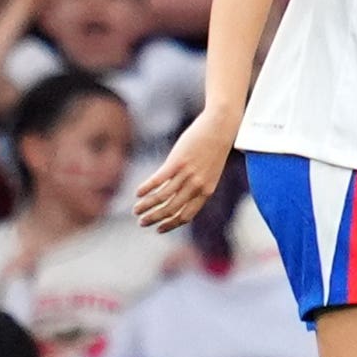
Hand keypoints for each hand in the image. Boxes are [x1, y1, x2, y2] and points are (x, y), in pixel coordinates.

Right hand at [135, 106, 239, 231]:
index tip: (158, 229)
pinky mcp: (177, 162)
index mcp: (206, 191)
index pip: (186, 216)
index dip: (170, 224)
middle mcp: (196, 186)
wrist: (220, 127)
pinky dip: (146, 188)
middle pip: (171, 209)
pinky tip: (138, 193)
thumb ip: (197, 185)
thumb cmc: (214, 149)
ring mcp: (187, 174)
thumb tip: (182, 195)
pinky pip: (158, 180)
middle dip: (154, 218)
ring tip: (136, 210)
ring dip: (147, 206)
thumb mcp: (210, 172)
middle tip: (141, 223)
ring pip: (162, 197)